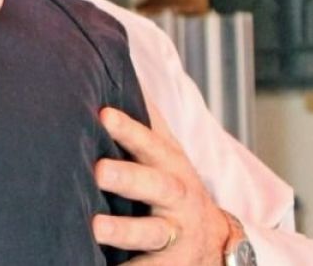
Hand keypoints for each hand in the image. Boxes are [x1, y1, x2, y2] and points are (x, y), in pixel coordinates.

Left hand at [93, 106, 229, 264]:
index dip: (128, 129)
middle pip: (155, 186)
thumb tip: (123, 68)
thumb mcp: (169, 152)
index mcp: (171, 166)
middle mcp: (176, 199)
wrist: (217, 242)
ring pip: (150, 233)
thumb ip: (149, 119)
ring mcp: (174, 236)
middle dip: (128, 178)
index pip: (150, 143)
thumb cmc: (176, 186)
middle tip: (99, 170)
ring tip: (95, 227)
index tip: (103, 115)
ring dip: (123, 230)